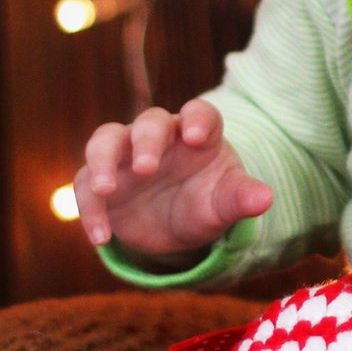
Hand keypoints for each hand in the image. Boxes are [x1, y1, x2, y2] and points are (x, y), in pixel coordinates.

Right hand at [75, 98, 272, 257]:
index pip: (199, 113)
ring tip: (106, 189)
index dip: (197, 119)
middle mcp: (159, 137)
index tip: (196, 136)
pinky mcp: (100, 181)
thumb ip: (241, 198)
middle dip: (146, 141)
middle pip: (149, 123)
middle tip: (147, 168)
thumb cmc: (207, 201)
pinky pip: (86, 186)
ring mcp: (125, 155)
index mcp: (197, 134)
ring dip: (102, 161)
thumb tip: (265, 198)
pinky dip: (90, 210)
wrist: (177, 227)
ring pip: (105, 140)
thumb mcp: (224, 204)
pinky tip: (101, 238)